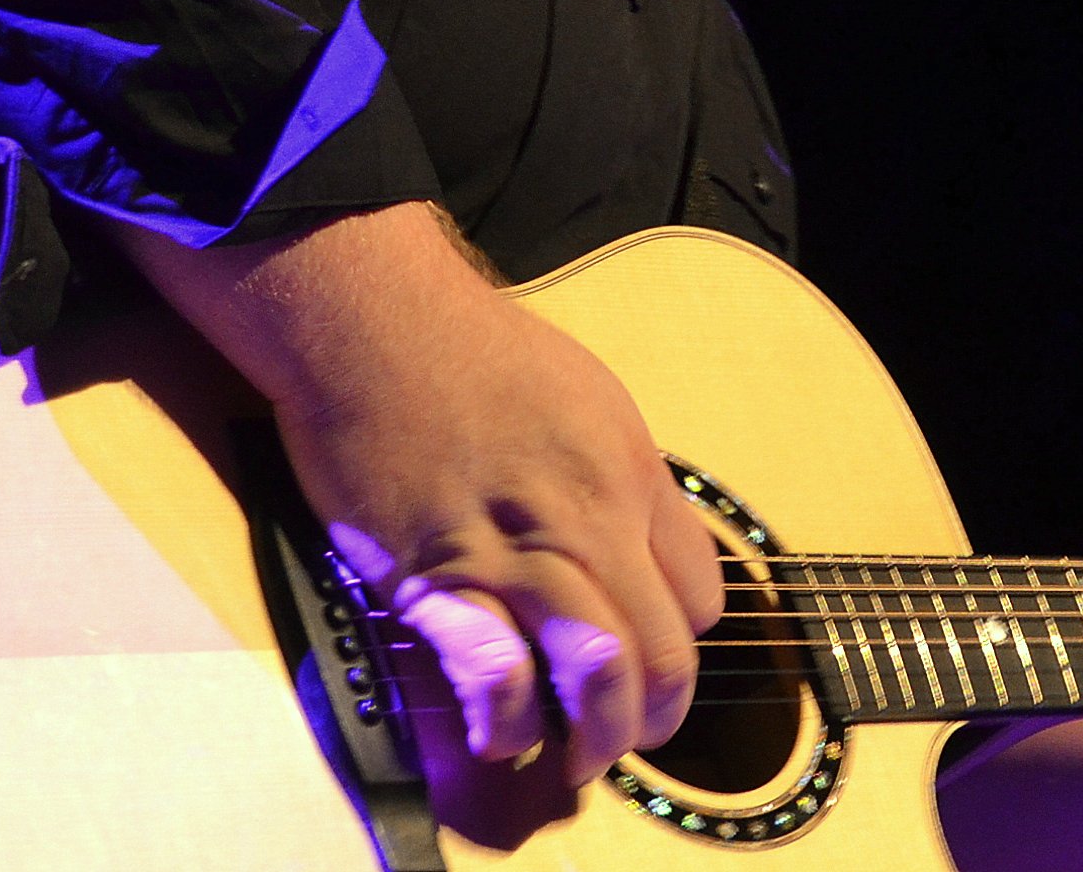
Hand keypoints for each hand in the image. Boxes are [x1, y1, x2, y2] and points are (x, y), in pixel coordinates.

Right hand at [112, 204, 722, 787]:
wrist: (379, 325)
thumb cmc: (479, 354)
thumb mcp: (592, 400)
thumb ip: (626, 480)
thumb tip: (648, 550)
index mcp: (632, 473)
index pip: (703, 595)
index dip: (683, 644)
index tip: (656, 660)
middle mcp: (588, 518)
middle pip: (662, 649)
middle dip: (655, 715)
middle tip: (630, 736)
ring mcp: (514, 550)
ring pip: (596, 671)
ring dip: (598, 736)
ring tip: (581, 758)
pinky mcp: (435, 576)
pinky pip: (494, 674)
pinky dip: (506, 720)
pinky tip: (501, 731)